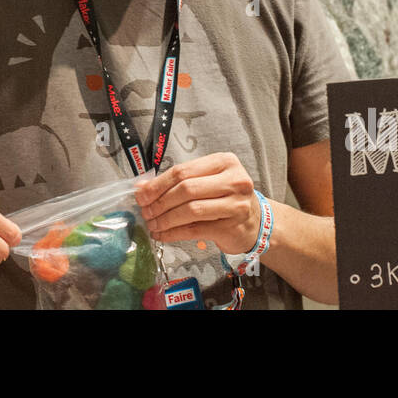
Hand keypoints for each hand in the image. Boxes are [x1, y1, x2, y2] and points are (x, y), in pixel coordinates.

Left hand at [134, 152, 259, 255]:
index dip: (158, 183)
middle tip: (145, 211)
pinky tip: (162, 235)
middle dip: (159, 201)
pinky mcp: (232, 227)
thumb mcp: (208, 181)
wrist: (256, 223)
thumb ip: (179, 181)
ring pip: (190, 210)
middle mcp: (234, 181)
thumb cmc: (227, 198)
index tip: (141, 193)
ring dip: (165, 219)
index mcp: (225, 162)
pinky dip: (173, 233)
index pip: (183, 170)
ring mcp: (235, 205)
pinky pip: (195, 230)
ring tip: (152, 224)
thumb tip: (142, 187)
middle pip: (186, 189)